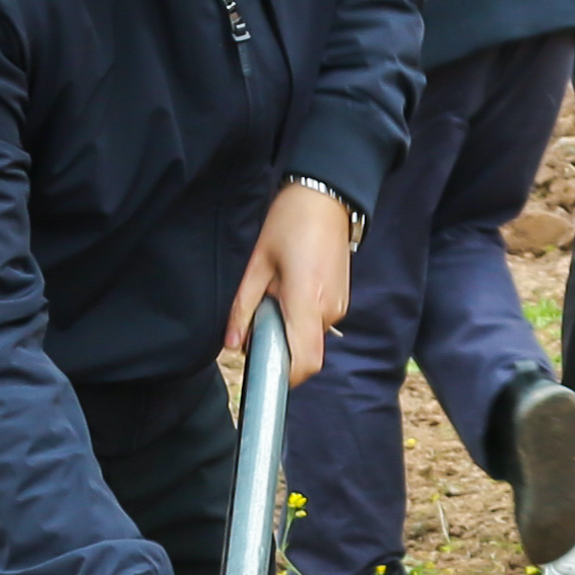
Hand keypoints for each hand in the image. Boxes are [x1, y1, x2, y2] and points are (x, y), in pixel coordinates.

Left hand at [226, 175, 354, 375]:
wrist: (326, 197)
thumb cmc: (289, 223)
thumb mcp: (257, 264)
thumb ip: (243, 308)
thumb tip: (232, 345)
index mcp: (307, 302)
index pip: (306, 362)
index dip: (286, 376)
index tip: (263, 369)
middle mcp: (329, 310)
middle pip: (305, 352)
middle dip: (280, 345)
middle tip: (260, 315)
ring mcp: (340, 306)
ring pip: (310, 337)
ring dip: (290, 328)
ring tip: (276, 294)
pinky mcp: (342, 299)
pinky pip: (318, 322)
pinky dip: (301, 317)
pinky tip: (291, 288)